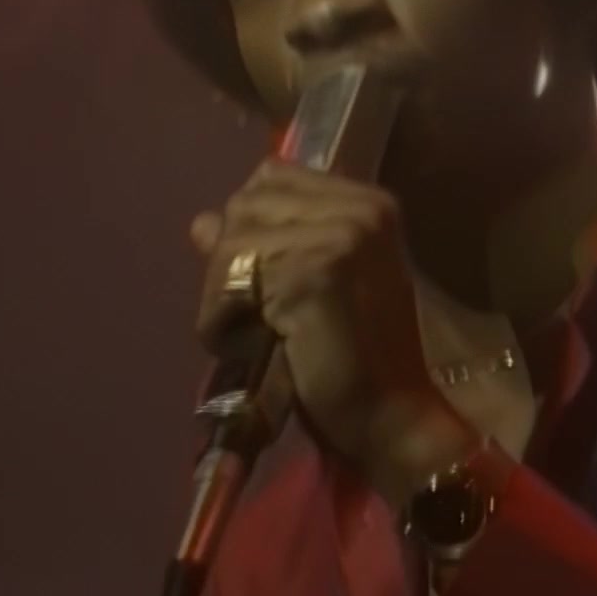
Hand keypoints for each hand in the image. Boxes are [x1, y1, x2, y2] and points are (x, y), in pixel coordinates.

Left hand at [191, 159, 478, 502]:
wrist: (394, 417)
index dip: (248, 227)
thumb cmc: (356, 358)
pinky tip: (251, 347)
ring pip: (231, 242)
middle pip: (245, 205)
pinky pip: (231, 282)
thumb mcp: (308, 286)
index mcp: (366, 203)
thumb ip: (264, 245)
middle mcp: (360, 208)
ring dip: (222, 297)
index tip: (260, 280)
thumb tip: (202, 222)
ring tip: (253, 335)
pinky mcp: (315, 274)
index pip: (271, 178)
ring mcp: (341, 237)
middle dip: (229, 263)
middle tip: (251, 316)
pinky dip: (222, 322)